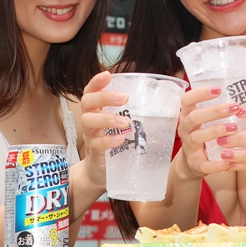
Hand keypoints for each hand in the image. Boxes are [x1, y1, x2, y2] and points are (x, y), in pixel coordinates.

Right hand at [78, 71, 131, 189]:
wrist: (99, 171)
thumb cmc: (112, 142)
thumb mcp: (119, 124)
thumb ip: (131, 111)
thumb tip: (158, 98)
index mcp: (96, 110)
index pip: (90, 91)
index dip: (96, 82)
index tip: (107, 74)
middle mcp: (89, 120)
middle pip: (87, 102)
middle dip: (104, 97)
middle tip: (124, 98)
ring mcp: (90, 136)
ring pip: (89, 121)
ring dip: (107, 118)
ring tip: (125, 122)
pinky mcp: (94, 153)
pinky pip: (97, 144)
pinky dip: (108, 141)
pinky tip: (121, 139)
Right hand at [176, 86, 235, 178]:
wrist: (192, 163)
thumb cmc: (204, 135)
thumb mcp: (204, 120)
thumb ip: (218, 108)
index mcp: (188, 115)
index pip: (187, 100)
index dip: (200, 93)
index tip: (218, 89)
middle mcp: (185, 130)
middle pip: (194, 117)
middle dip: (214, 111)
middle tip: (235, 107)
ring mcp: (188, 147)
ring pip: (197, 137)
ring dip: (216, 131)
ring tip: (234, 128)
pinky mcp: (196, 164)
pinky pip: (206, 164)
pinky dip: (218, 164)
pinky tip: (232, 160)